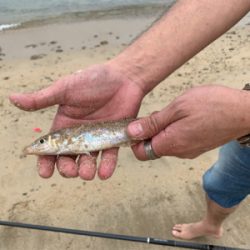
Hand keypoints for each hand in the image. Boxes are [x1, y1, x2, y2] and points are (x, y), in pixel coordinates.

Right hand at [10, 62, 144, 179]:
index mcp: (64, 125)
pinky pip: (109, 156)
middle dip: (67, 168)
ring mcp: (96, 138)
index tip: (45, 172)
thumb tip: (12, 98)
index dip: (46, 160)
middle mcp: (79, 134)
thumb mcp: (65, 89)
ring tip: (87, 173)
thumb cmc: (93, 80)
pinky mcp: (113, 139)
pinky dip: (107, 166)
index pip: (52, 147)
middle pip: (69, 158)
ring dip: (85, 170)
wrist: (123, 78)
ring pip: (88, 160)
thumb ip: (42, 99)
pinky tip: (104, 173)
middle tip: (70, 171)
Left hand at [127, 85, 249, 158]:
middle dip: (150, 130)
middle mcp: (179, 152)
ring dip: (163, 128)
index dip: (136, 139)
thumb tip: (131, 133)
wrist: (245, 112)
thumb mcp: (178, 108)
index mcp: (171, 144)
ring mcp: (189, 151)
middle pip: (152, 146)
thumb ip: (153, 123)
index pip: (140, 152)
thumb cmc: (213, 106)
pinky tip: (185, 116)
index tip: (139, 124)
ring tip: (176, 112)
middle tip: (161, 113)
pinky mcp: (197, 146)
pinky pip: (177, 141)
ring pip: (165, 142)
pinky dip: (174, 130)